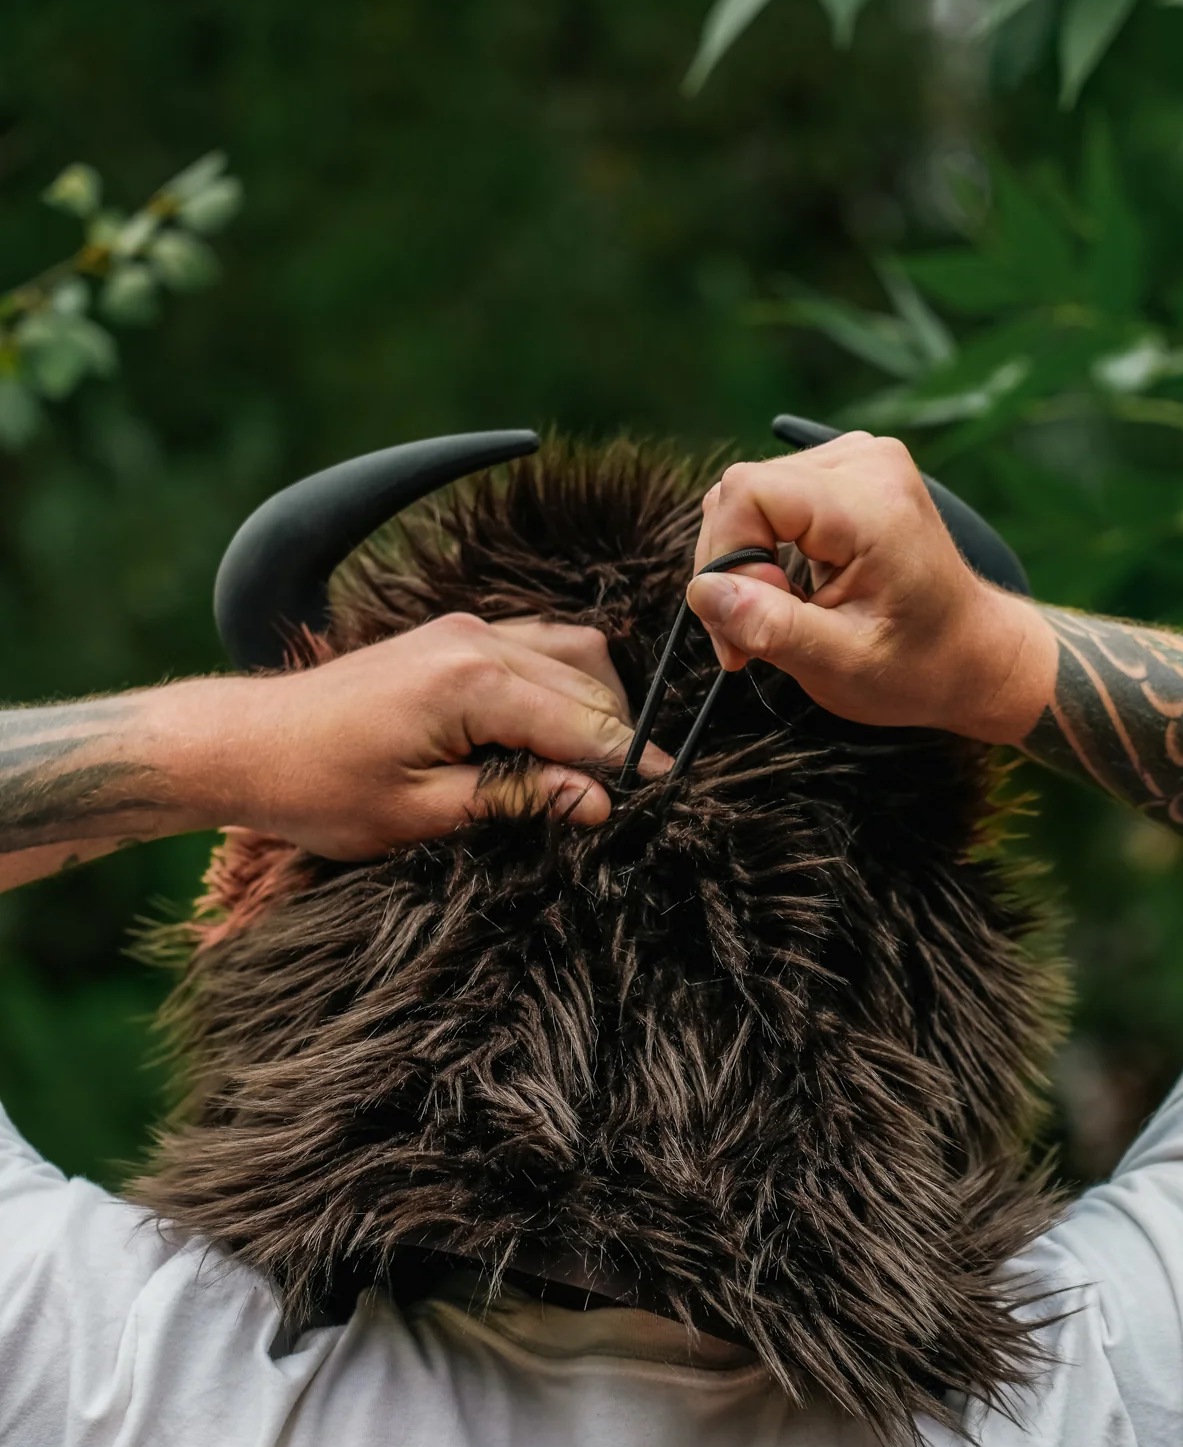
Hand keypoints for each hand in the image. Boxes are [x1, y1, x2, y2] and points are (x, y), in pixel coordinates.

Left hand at [180, 613, 666, 858]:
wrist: (248, 744)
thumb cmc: (322, 788)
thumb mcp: (424, 815)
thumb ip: (517, 800)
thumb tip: (596, 802)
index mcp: (473, 682)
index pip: (583, 726)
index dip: (627, 769)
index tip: (668, 801)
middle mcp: (477, 640)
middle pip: (591, 685)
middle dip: (618, 741)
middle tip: (635, 798)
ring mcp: (466, 631)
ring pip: (573, 657)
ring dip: (594, 710)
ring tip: (598, 772)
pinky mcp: (453, 637)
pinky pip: (538, 648)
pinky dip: (563, 687)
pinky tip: (558, 735)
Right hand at [684, 432, 1054, 744]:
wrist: (974, 654)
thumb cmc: (919, 667)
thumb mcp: (841, 665)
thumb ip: (771, 628)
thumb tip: (704, 593)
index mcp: (870, 505)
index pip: (748, 492)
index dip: (728, 557)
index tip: (745, 626)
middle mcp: (865, 463)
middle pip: (741, 492)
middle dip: (733, 569)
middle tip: (751, 640)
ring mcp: (859, 459)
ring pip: (749, 496)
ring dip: (746, 563)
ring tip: (778, 619)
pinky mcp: (848, 471)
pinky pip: (771, 498)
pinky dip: (764, 549)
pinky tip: (789, 591)